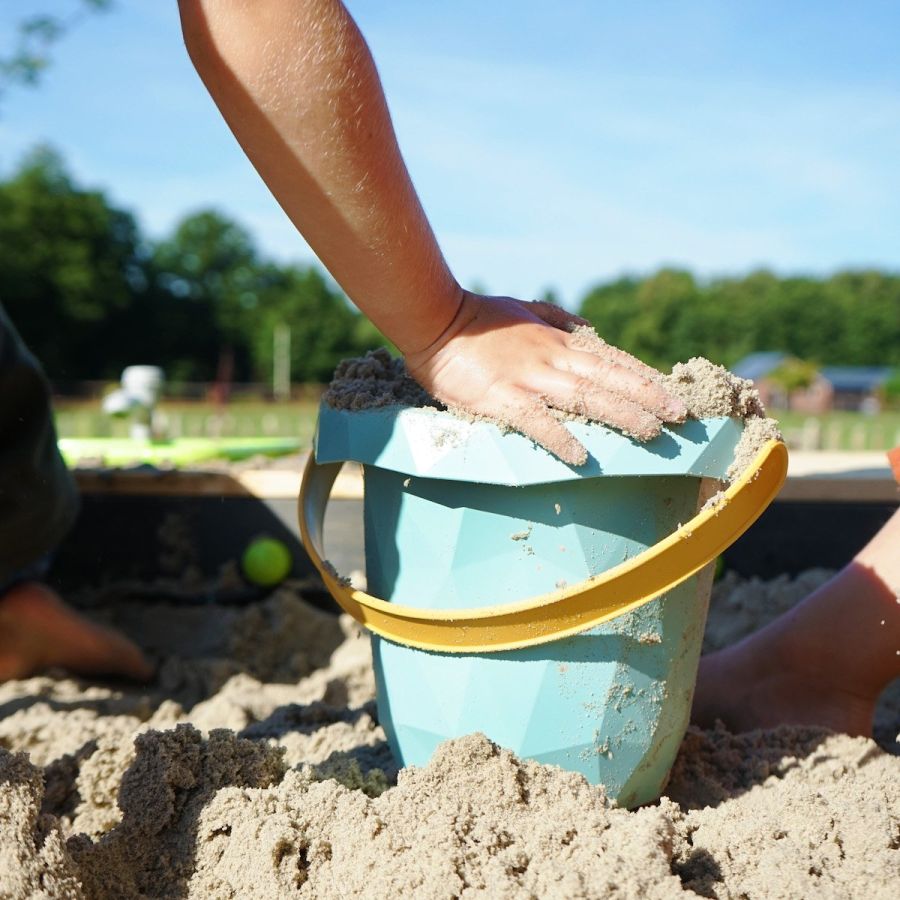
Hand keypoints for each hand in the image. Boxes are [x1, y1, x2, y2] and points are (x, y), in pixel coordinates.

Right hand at [404, 292, 686, 465]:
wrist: (434, 318)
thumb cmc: (478, 317)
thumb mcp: (526, 308)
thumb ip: (559, 318)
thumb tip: (589, 329)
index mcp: (558, 342)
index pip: (611, 361)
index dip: (643, 378)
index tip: (672, 393)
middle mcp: (551, 359)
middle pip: (609, 379)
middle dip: (648, 398)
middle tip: (680, 417)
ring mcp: (527, 378)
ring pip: (585, 397)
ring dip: (621, 415)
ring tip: (652, 433)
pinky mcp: (500, 398)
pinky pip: (536, 422)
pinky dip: (560, 438)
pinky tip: (581, 457)